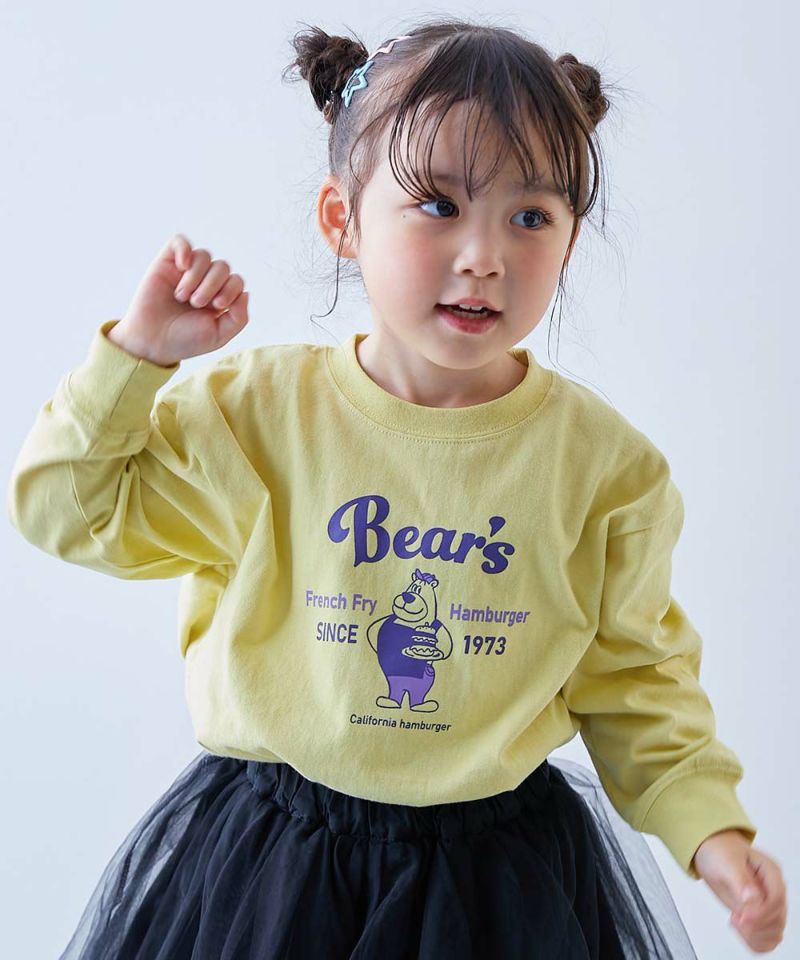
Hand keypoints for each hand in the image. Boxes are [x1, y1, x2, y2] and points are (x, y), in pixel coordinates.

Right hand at [111, 233, 248, 365]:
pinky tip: (182, 266)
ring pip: (204, 255)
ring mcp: (185, 271)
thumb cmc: (185, 340)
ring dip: (196, 276)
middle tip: (196, 303)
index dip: (231, 289)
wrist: (153, 341)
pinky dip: (184, 249)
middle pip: (222, 266)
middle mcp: (204, 281)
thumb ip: (240, 317)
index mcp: (219, 297)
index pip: (236, 280)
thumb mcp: (219, 336)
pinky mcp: (166, 263)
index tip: (217, 306)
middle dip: (212, 285)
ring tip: (182, 296)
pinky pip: (180, 241)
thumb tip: (245, 293)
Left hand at [691, 829, 786, 951]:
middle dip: (756, 925)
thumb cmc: (719, 852)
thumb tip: (752, 899)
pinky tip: (741, 931)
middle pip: (778, 919)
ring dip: (756, 934)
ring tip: (735, 921)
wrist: (712, 851)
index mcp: (771, 872)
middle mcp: (773, 890)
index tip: (741, 916)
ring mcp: (768, 904)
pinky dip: (755, 941)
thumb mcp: (726, 862)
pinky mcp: (760, 915)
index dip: (760, 913)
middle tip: (734, 918)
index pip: (776, 900)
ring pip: (775, 932)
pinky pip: (767, 938)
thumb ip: (740, 881)